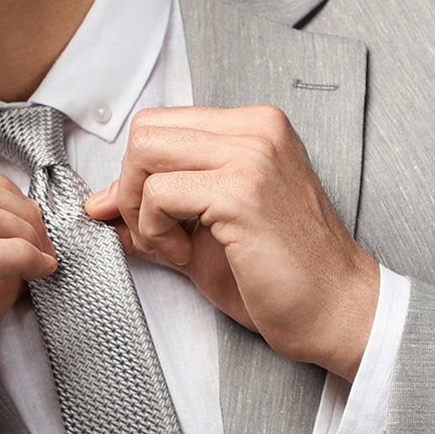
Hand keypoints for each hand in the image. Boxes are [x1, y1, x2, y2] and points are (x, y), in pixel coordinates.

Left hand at [84, 104, 378, 379]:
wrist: (338, 310)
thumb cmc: (282, 275)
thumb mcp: (207, 232)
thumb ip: (156, 210)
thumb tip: (97, 205)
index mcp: (254, 127)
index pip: (161, 123)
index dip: (135, 172)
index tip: (138, 216)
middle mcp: (256, 128)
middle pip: (145, 130)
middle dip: (129, 187)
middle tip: (154, 234)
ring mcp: (251, 155)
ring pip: (144, 154)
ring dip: (138, 209)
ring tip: (173, 246)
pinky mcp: (241, 192)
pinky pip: (158, 194)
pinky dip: (154, 231)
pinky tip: (184, 255)